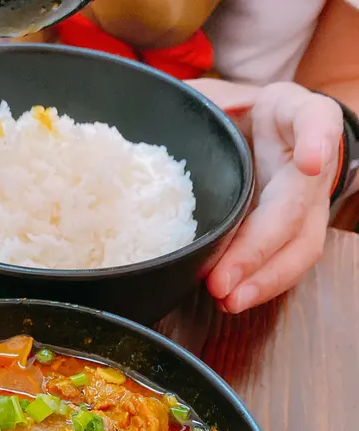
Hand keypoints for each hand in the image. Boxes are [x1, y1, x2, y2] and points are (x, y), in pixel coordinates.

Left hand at [189, 80, 343, 312]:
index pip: (314, 119)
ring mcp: (309, 202)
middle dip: (259, 247)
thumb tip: (148, 122)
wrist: (263, 131)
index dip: (316, 140)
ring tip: (229, 300)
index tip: (309, 162)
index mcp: (292, 115)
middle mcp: (309, 161)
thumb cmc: (237, 114)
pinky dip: (260, 285)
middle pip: (296, 207)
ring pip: (301, 247)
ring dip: (264, 279)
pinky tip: (232, 300)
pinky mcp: (297, 233)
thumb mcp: (216, 98)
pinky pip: (286, 264)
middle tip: (223, 279)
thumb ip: (193, 106)